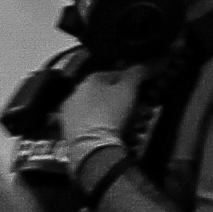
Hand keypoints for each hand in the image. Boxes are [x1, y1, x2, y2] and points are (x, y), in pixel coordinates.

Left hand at [54, 68, 143, 194]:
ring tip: (128, 125)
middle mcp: (76, 92)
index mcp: (90, 79)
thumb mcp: (129, 89)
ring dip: (113, 114)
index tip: (144, 91)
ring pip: (97, 109)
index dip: (133, 82)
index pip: (116, 74)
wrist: (92, 147)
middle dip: (123, 99)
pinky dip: (101, 126)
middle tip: (139, 110)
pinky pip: (90, 124)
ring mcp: (70, 112)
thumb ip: (137, 73)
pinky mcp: (68, 130)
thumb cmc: (110, 115)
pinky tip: (112, 133)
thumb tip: (144, 64)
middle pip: (106, 92)